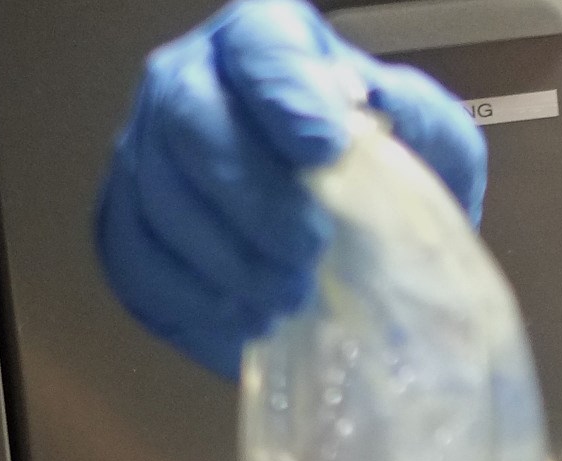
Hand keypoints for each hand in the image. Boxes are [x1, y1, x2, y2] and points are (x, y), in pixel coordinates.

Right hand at [93, 0, 488, 374]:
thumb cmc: (391, 176)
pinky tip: (246, 320)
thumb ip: (412, 119)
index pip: (259, 45)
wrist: (366, 236)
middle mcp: (194, 79)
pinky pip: (134, 259)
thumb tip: (367, 113)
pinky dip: (190, 299)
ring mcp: (149, 149)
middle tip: (307, 251)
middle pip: (188, 117)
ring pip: (154, 193)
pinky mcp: (130, 222)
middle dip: (250, 195)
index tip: (324, 148)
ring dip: (224, 257)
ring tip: (289, 297)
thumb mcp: (432, 138)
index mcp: (268, 40)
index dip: (284, 94)